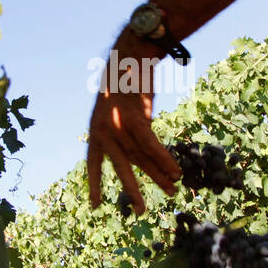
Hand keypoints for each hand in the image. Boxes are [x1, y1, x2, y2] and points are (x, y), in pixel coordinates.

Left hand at [86, 44, 180, 213]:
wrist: (130, 55)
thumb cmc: (125, 82)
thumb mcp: (116, 110)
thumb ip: (124, 133)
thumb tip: (143, 156)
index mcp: (95, 130)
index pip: (93, 163)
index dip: (94, 184)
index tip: (94, 205)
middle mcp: (104, 130)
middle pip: (122, 167)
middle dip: (132, 191)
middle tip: (141, 212)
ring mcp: (118, 124)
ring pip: (142, 158)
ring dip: (160, 175)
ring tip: (173, 190)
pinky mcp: (135, 118)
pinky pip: (151, 145)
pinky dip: (164, 159)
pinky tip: (175, 171)